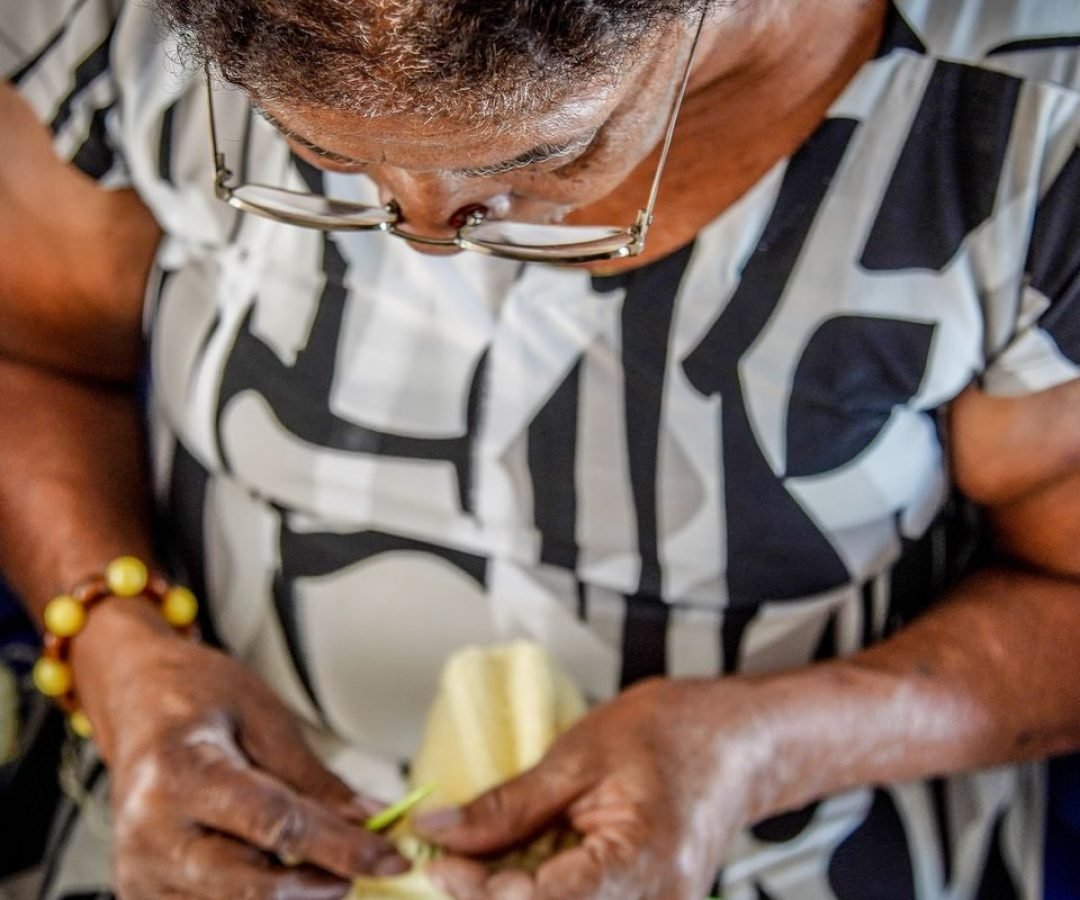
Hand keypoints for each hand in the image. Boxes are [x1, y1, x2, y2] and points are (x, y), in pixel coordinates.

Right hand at [72, 601, 407, 898]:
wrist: (136, 701)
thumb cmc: (195, 696)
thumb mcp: (264, 717)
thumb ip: (315, 780)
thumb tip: (372, 821)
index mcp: (179, 773)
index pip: (277, 825)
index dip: (342, 847)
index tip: (390, 858)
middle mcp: (149, 832)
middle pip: (255, 886)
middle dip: (321, 882)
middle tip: (365, 864)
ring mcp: (140, 871)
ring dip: (294, 895)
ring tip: (327, 867)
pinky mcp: (141, 894)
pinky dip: (258, 899)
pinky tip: (285, 874)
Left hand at [416, 676, 772, 899]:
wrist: (740, 741)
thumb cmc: (674, 733)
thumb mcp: (578, 755)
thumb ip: (507, 806)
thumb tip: (439, 833)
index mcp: (640, 862)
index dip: (475, 890)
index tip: (437, 860)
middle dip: (489, 897)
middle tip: (454, 859)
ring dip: (513, 896)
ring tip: (489, 856)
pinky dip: (543, 892)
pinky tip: (526, 865)